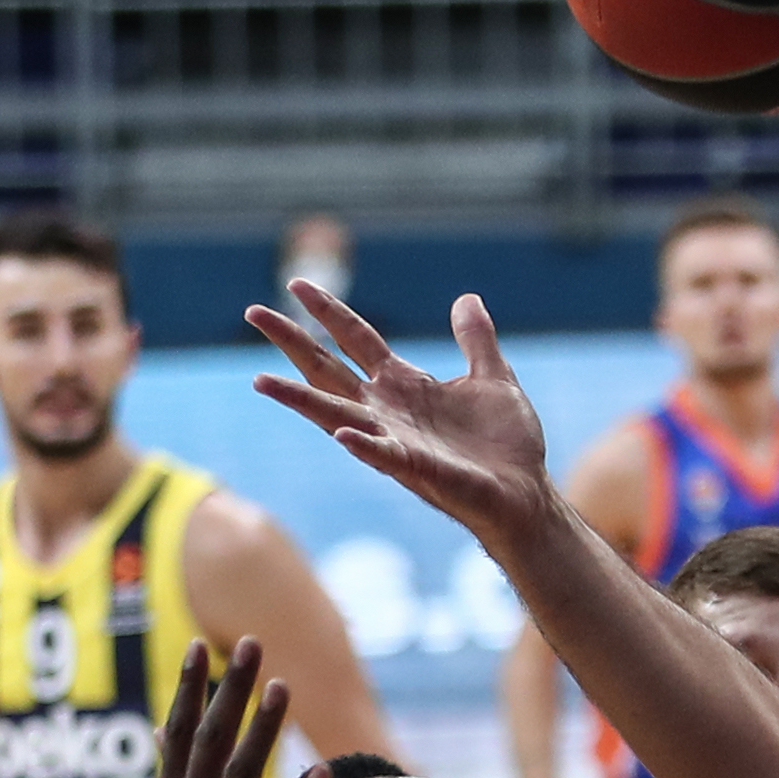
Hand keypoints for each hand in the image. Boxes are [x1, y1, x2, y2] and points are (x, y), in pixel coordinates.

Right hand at [145, 641, 342, 777]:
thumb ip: (173, 777)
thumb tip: (162, 732)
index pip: (180, 732)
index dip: (189, 689)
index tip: (199, 646)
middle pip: (210, 738)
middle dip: (229, 689)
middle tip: (249, 643)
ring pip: (240, 772)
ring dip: (262, 728)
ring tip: (282, 687)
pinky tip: (322, 770)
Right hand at [245, 284, 553, 540]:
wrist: (526, 493)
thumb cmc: (507, 444)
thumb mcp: (494, 378)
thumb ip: (476, 339)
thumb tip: (466, 298)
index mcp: (404, 384)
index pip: (356, 338)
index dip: (328, 311)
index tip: (297, 284)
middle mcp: (388, 408)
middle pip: (328, 368)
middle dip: (292, 341)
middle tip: (252, 312)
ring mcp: (396, 438)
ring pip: (336, 413)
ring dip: (299, 399)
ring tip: (260, 381)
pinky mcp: (416, 467)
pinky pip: (382, 455)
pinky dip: (363, 444)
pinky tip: (344, 434)